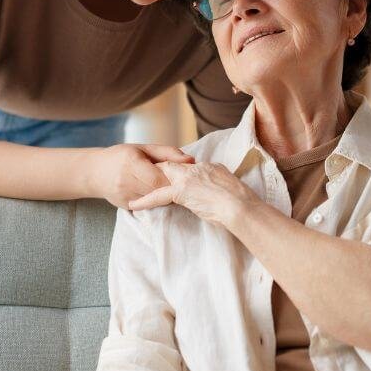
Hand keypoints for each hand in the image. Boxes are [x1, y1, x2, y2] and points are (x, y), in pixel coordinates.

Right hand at [87, 144, 194, 209]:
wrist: (95, 172)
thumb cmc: (122, 156)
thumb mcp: (144, 148)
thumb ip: (168, 153)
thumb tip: (192, 160)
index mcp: (131, 163)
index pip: (159, 179)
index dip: (173, 179)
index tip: (183, 176)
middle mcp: (126, 181)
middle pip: (158, 192)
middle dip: (172, 188)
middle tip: (181, 184)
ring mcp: (125, 196)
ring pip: (155, 202)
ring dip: (165, 196)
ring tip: (170, 188)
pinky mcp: (126, 207)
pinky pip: (148, 206)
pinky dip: (156, 201)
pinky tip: (157, 194)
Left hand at [127, 161, 261, 229]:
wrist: (238, 206)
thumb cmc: (237, 199)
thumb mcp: (224, 182)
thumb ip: (212, 178)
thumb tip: (208, 181)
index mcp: (205, 166)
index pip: (181, 165)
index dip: (170, 169)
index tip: (159, 173)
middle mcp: (193, 168)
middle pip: (167, 166)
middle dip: (153, 172)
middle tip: (139, 178)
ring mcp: (186, 178)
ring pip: (160, 177)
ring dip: (146, 183)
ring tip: (133, 190)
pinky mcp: (181, 191)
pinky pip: (158, 195)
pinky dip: (145, 200)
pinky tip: (134, 204)